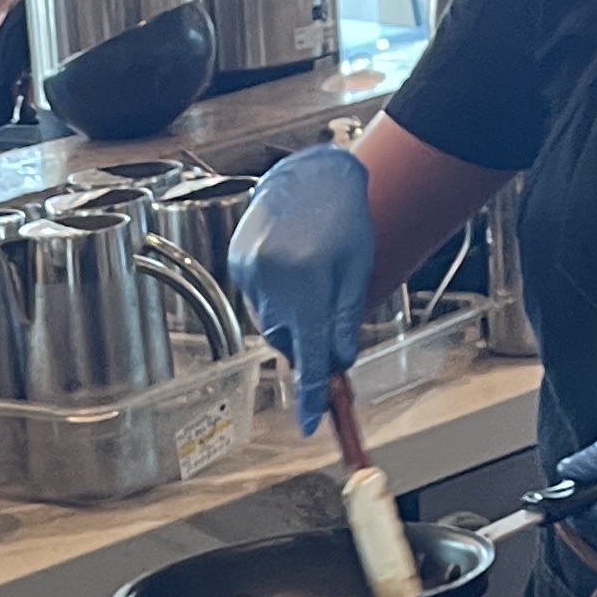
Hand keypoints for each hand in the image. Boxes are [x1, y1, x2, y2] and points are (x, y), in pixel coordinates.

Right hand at [230, 144, 376, 433]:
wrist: (313, 173)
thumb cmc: (345, 216)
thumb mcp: (358, 271)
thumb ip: (345, 321)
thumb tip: (339, 364)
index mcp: (308, 286)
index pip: (310, 358)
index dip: (311, 396)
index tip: (310, 423)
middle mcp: (274, 284)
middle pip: (289, 342)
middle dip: (308, 341)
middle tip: (329, 325)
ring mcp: (251, 274)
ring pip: (273, 322)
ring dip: (293, 316)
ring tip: (311, 278)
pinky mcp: (239, 264)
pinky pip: (259, 299)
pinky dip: (277, 295)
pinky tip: (291, 267)